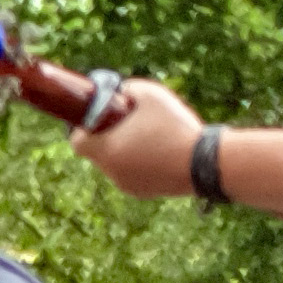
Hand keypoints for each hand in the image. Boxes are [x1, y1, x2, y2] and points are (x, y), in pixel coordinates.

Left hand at [66, 78, 203, 199]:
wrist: (205, 163)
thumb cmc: (174, 127)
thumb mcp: (151, 95)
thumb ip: (128, 90)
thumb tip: (119, 93)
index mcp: (105, 149)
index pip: (77, 141)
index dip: (84, 127)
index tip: (100, 117)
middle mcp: (111, 171)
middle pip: (99, 151)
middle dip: (111, 136)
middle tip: (132, 123)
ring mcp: (127, 184)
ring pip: (118, 163)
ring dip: (128, 150)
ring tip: (154, 137)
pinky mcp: (144, 192)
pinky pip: (135, 174)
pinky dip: (143, 164)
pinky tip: (163, 152)